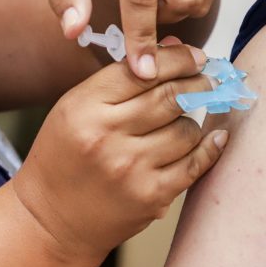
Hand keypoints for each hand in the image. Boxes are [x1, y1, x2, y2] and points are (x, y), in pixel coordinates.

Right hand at [12, 41, 228, 260]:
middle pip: (170, 97)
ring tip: (185, 121)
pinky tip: (214, 138)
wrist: (51, 220)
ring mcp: (130, 169)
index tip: (196, 57)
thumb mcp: (77, 108)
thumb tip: (175, 46)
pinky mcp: (150, 196)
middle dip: (198, 83)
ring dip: (194, 121)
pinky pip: (195, 164)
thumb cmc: (64, 157)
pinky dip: (210, 148)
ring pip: (187, 130)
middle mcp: (107, 136)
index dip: (178, 59)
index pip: (142, 70)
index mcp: (84, 107)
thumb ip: (122, 78)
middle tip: (208, 79)